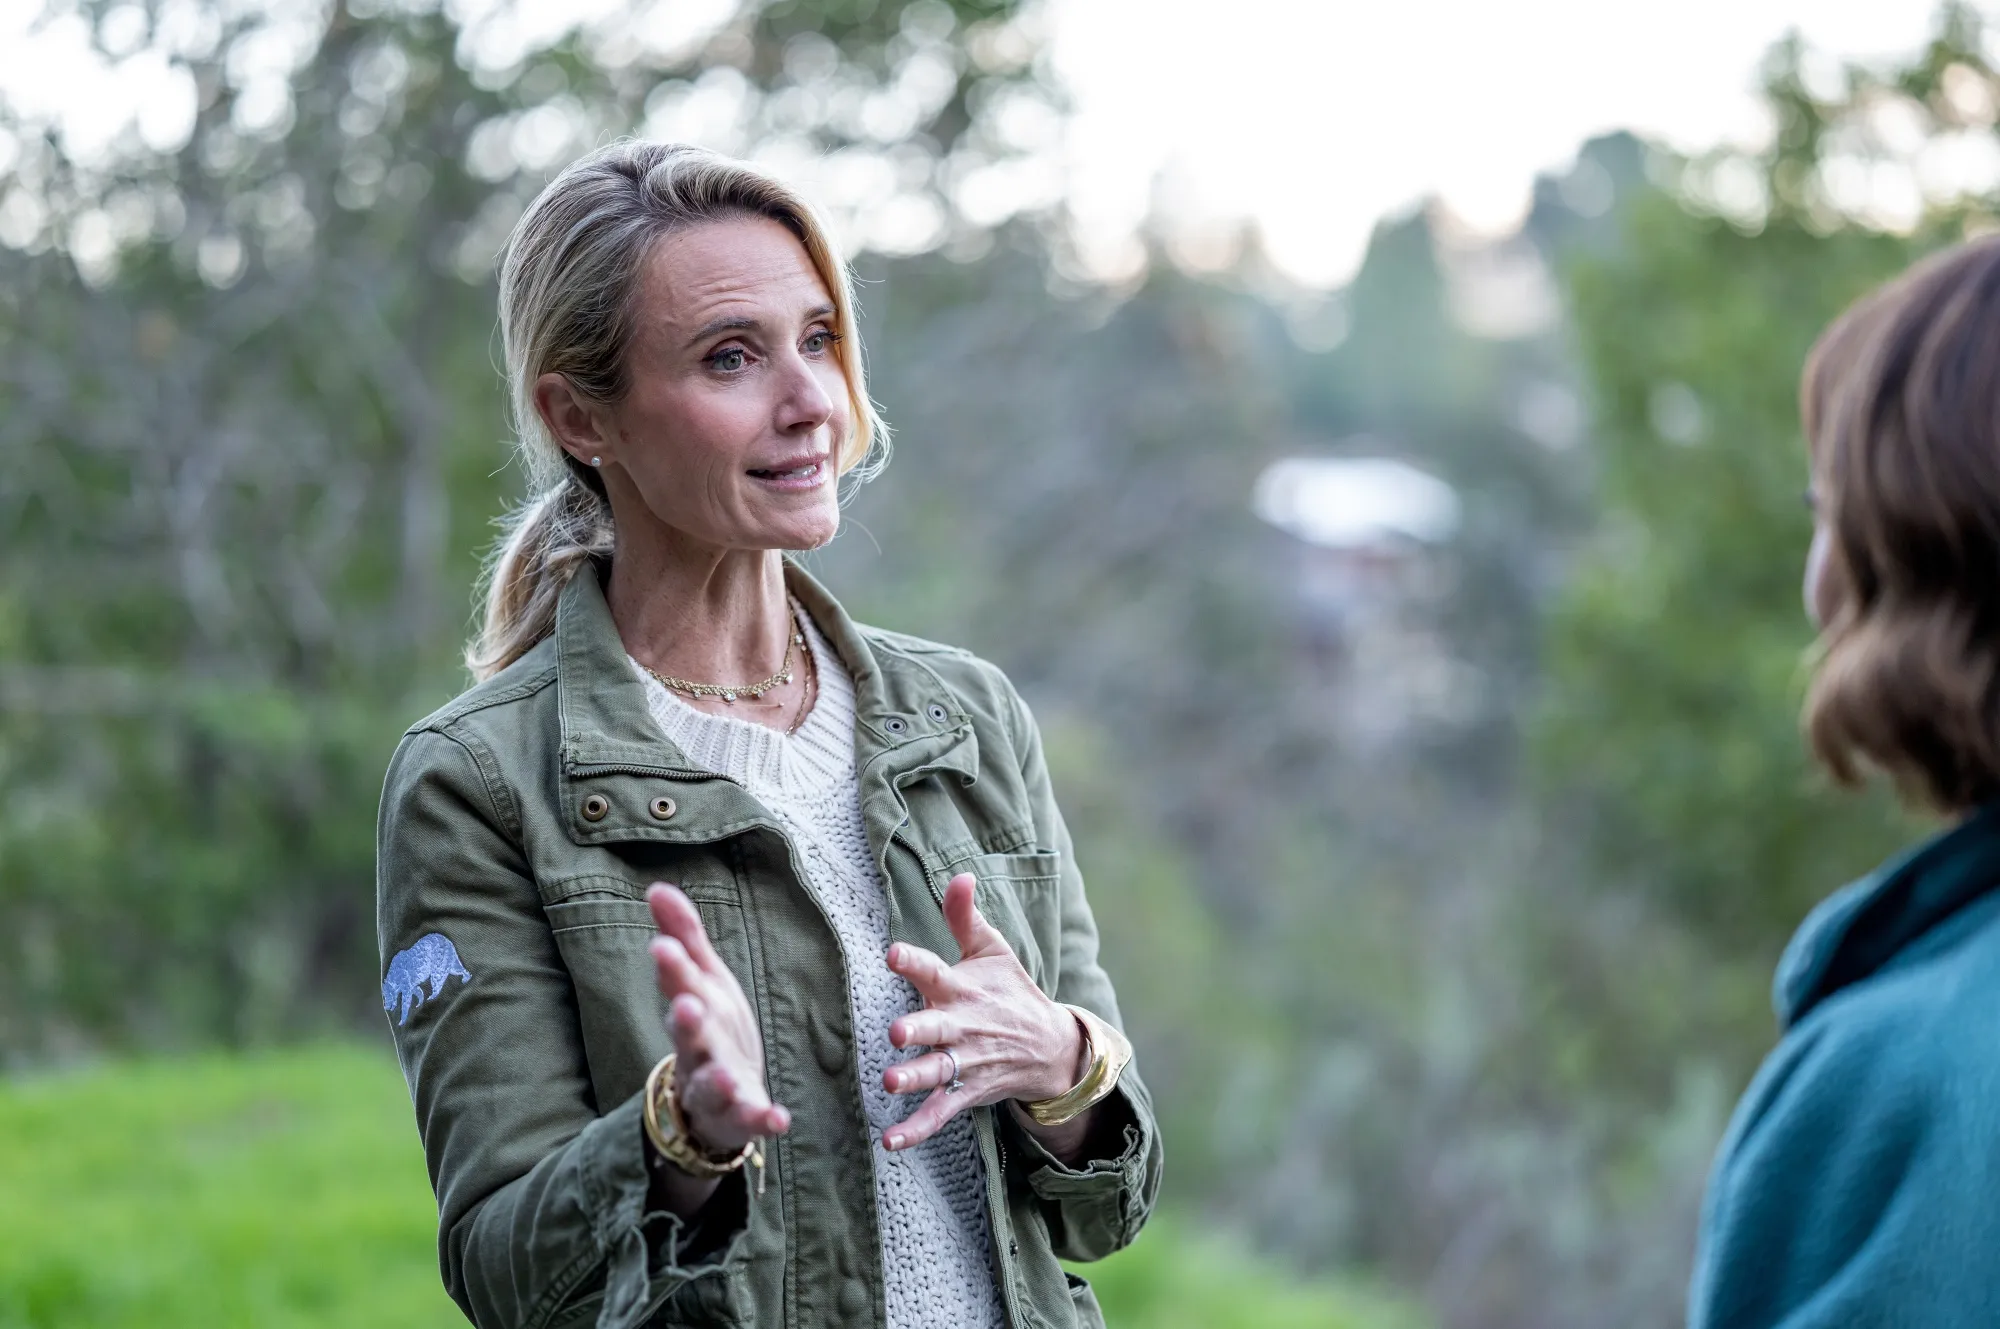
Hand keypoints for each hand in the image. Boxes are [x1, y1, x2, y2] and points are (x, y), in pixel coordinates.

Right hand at [647, 883, 790, 1157]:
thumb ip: (684, 936)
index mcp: (692, 1012)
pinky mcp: (740, 1117)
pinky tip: (778, 1119)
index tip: (663, 946)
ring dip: (719, 1081)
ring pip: (712, 1085)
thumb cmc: (710, 1029)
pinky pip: (750, 1120)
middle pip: (689, 1038)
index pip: (679, 987)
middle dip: (687, 1024)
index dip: (672, 968)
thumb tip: (656, 887)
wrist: (715, 1103)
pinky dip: (762, 1121)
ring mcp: (717, 1088)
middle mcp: (698, 1051)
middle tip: (686, 1007)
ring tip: (728, 1077)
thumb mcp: (703, 980)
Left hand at [879, 873, 1082, 1151]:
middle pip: (938, 1028)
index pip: (935, 970)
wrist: (1050, 1048)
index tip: (893, 953)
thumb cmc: (1010, 992)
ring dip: (915, 1078)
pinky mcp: (965, 1092)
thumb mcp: (993, 951)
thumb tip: (960, 873)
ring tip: (890, 1081)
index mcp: (963, 988)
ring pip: (937, 1072)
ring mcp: (964, 1062)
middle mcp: (962, 1026)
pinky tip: (890, 1141)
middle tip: (898, 1031)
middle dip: (919, 1029)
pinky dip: (916, 1129)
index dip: (914, 962)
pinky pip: (938, 1114)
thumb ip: (965, 917)